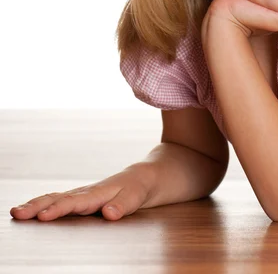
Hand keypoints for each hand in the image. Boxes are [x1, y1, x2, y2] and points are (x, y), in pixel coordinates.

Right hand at [10, 164, 156, 220]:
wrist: (145, 176)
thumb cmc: (140, 187)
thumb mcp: (137, 196)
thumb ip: (123, 204)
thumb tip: (108, 213)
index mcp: (99, 193)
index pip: (76, 202)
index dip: (60, 209)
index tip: (43, 216)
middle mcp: (87, 193)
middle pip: (59, 198)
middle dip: (37, 206)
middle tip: (17, 213)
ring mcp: (83, 195)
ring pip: (56, 198)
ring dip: (36, 205)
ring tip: (17, 212)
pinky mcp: (82, 199)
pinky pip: (59, 201)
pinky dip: (43, 204)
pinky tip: (31, 210)